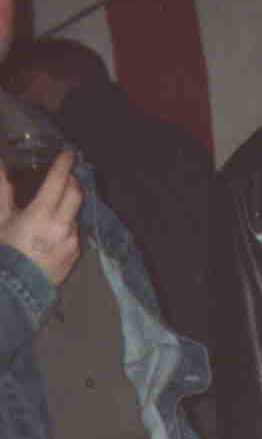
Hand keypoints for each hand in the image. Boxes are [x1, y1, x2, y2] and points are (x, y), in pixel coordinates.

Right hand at [0, 150, 80, 284]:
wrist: (17, 285)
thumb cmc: (5, 248)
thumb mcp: (0, 217)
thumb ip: (3, 190)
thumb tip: (1, 165)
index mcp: (42, 213)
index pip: (58, 182)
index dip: (64, 165)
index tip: (70, 153)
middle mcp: (62, 225)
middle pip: (75, 195)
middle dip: (72, 182)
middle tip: (66, 175)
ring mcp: (72, 240)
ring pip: (74, 215)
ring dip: (67, 207)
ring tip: (52, 209)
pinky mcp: (76, 254)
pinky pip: (74, 233)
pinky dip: (66, 226)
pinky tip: (52, 232)